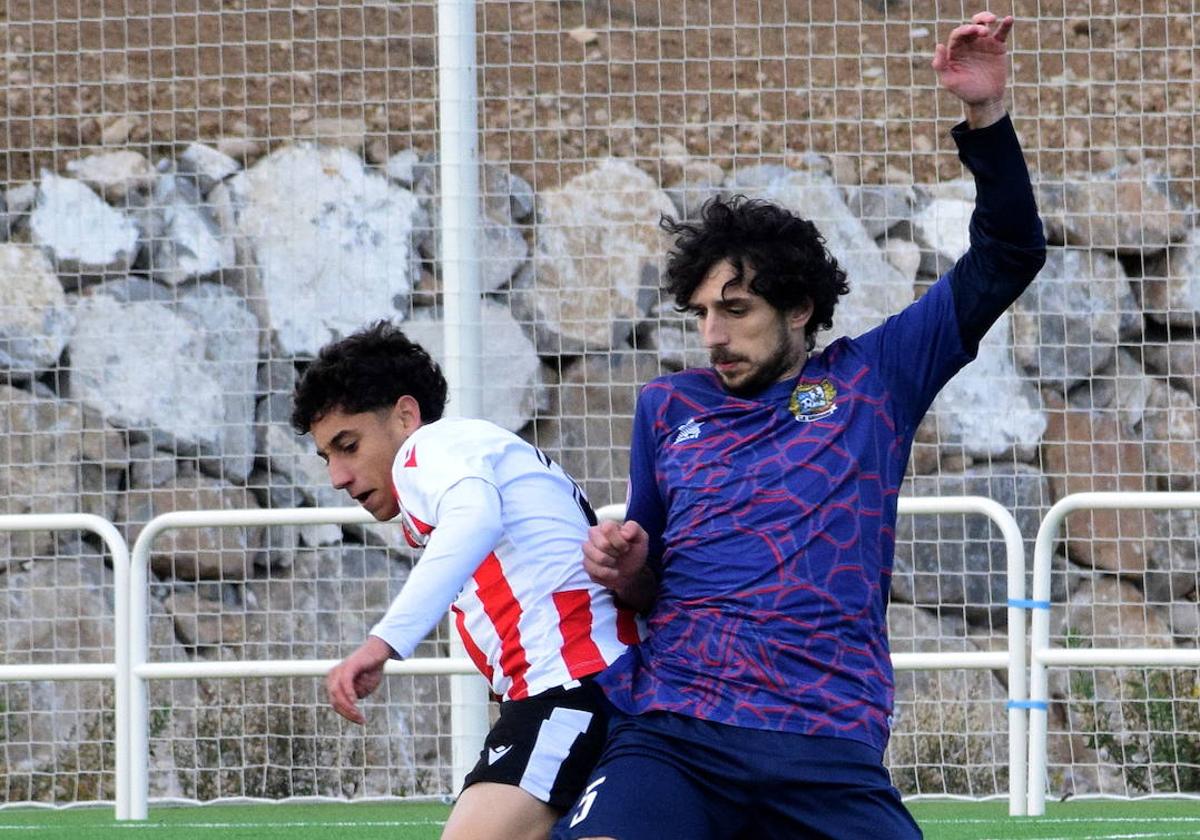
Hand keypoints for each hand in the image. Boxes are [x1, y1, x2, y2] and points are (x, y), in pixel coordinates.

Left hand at [326, 635, 392, 724]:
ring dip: (349, 708)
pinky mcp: (348, 666)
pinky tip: (354, 702)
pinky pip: (345, 682)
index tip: (360, 721)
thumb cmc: (372, 668)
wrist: (380, 650)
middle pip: (335, 701)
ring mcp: (340, 670)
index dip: (347, 715)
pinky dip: (348, 693)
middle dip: (348, 713)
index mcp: (334, 682)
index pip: (336, 704)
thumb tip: (350, 703)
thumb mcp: (364, 686)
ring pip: (338, 694)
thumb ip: (356, 694)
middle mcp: (333, 676)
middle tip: (361, 721)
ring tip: (360, 715)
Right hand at [582, 519, 648, 598]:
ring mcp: (588, 550)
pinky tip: (612, 572)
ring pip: (595, 558)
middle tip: (620, 555)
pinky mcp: (587, 564)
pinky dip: (606, 573)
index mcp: (607, 526)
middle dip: (615, 553)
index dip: (619, 541)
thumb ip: (634, 529)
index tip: (626, 548)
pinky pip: (591, 569)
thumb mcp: (641, 538)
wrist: (631, 571)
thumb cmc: (634, 552)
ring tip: (616, 564)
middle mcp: (594, 535)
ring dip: (610, 564)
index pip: (607, 528)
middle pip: (601, 544)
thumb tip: (625, 533)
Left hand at [932, 12, 1013, 126]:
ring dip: (985, 18)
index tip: (971, 31)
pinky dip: (1005, 25)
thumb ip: (940, 65)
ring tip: (991, 20)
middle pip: (970, 26)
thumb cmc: (965, 91)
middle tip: (983, 32)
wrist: (985, 100)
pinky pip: (1001, 32)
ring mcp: (983, 44)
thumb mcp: (949, 81)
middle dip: (975, 25)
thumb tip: (939, 45)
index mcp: (955, 50)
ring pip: (983, 25)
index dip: (964, 30)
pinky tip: (1009, 19)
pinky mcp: (997, 46)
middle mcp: (968, 44)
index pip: (958, 34)